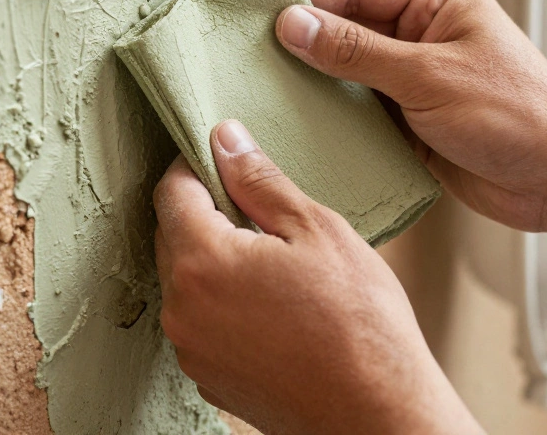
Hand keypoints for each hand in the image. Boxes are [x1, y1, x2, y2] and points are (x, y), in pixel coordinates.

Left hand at [154, 120, 480, 434]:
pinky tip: (274, 304)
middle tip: (258, 207)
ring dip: (215, 261)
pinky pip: (203, 323)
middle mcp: (182, 309)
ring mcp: (192, 351)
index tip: (220, 157)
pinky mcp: (210, 379)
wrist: (376, 413)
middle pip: (172, 236)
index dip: (193, 164)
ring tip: (275, 261)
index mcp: (201, 262)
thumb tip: (225, 140)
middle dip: (205, 213)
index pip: (170, 192)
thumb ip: (260, 180)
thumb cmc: (358, 323)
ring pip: (187, 282)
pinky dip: (225, 304)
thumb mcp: (316, 230)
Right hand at [276, 0, 546, 232]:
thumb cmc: (515, 116)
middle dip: (306, 45)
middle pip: (349, 29)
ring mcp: (419, 80)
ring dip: (319, 87)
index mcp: (438, 2)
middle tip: (253, 61)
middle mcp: (425, 34)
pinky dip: (337, 121)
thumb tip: (295, 23)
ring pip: (352, 75)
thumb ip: (357, 51)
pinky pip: (364, 113)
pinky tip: (305, 129)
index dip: (308, 1)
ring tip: (268, 95)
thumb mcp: (427, 77)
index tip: (260, 20)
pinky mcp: (414, 122)